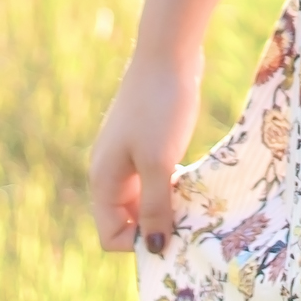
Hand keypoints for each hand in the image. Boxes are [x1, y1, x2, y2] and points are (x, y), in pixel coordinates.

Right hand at [89, 55, 200, 256]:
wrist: (168, 52)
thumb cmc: (160, 107)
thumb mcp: (159, 162)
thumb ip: (155, 206)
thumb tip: (154, 248)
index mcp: (104, 179)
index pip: (110, 234)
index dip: (139, 242)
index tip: (174, 233)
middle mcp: (111, 171)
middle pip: (127, 220)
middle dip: (156, 226)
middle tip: (190, 224)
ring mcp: (128, 155)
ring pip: (145, 199)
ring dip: (168, 207)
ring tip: (196, 204)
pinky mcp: (148, 141)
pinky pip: (156, 179)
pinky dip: (173, 186)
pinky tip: (195, 181)